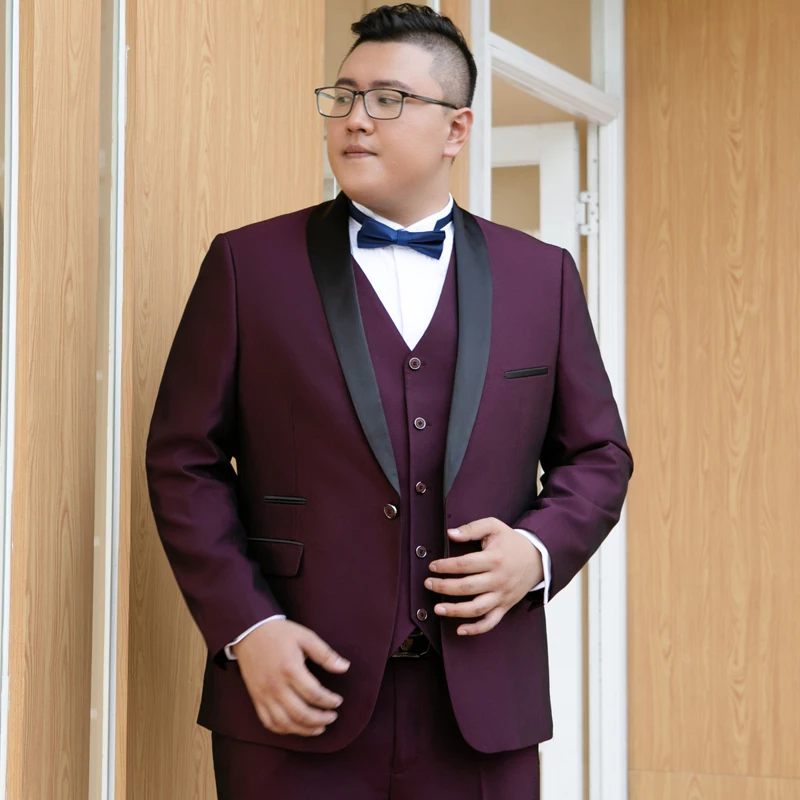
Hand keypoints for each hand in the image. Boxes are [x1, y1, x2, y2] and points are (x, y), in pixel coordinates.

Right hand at [233, 619, 349, 736]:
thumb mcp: (306, 637)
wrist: (249, 632)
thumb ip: (325, 654)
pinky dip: (284, 730)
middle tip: (332, 717)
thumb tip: (345, 667)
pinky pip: (269, 722)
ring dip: (304, 730)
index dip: (329, 701)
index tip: (338, 701)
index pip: (314, 694)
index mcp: (290, 669)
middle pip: (301, 713)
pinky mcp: (256, 699)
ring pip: (285, 723)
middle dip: (320, 719)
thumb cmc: (280, 633)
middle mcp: (276, 686)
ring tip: (319, 728)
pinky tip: (296, 727)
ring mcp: (264, 695)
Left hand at [425, 518, 543, 635]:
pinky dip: (476, 629)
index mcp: (494, 559)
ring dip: (455, 611)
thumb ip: (472, 528)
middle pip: (467, 587)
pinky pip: (491, 622)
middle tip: (428, 584)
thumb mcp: (494, 527)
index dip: (445, 566)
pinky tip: (460, 630)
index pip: (464, 564)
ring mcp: (502, 595)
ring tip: (437, 608)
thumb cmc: (511, 542)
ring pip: (476, 608)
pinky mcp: (505, 606)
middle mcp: (498, 579)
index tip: (432, 566)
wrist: (537, 558)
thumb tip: (451, 534)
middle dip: (444, 587)